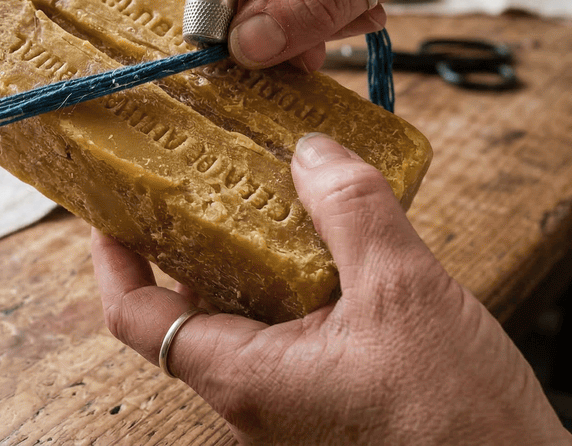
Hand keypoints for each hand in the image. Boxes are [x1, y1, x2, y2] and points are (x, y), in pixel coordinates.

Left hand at [92, 133, 571, 444]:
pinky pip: (290, 334)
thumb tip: (311, 153)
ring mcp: (289, 404)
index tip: (112, 206)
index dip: (113, 257)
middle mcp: (252, 397)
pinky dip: (297, 284)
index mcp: (243, 375)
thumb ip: (352, 212)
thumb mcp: (404, 293)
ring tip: (275, 196)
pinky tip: (336, 248)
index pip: (135, 315)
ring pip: (244, 318)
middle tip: (205, 177)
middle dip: (190, 239)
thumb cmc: (459, 425)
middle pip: (186, 308)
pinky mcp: (328, 402)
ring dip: (251, 258)